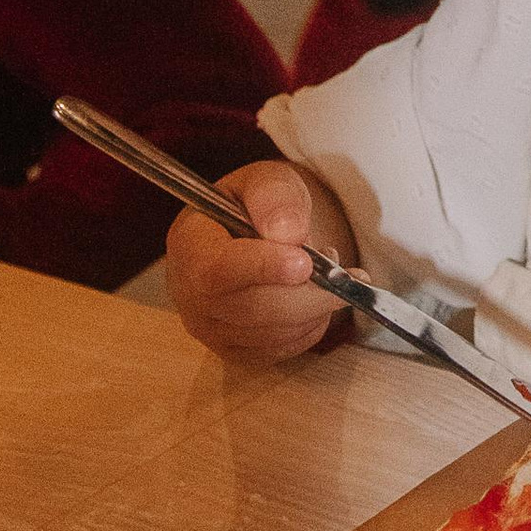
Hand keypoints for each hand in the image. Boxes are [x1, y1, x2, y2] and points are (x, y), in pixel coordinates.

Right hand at [164, 157, 343, 363]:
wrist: (244, 233)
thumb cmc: (253, 205)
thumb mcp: (265, 180)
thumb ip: (274, 197)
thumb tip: (289, 233)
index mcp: (189, 246)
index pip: (218, 271)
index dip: (263, 269)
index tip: (304, 262)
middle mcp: (190, 296)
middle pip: (250, 310)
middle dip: (305, 295)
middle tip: (341, 273)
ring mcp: (209, 329)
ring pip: (269, 335)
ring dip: (312, 309)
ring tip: (328, 274)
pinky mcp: (233, 350)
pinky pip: (278, 351)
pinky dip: (309, 328)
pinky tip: (317, 299)